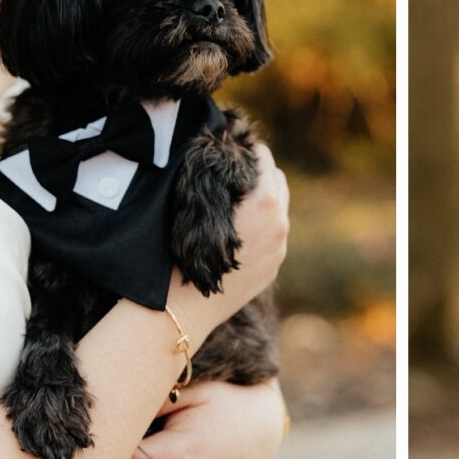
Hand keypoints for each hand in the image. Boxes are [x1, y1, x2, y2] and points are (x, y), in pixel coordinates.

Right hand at [169, 142, 289, 340]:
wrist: (181, 307)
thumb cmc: (180, 250)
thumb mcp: (199, 202)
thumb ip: (219, 178)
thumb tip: (224, 156)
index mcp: (265, 201)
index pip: (264, 157)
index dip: (244, 151)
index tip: (229, 151)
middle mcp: (279, 223)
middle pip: (277, 180)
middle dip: (257, 174)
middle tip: (231, 174)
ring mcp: (279, 248)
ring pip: (279, 209)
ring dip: (261, 200)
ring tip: (233, 201)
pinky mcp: (274, 267)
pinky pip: (274, 235)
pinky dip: (261, 226)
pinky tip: (236, 230)